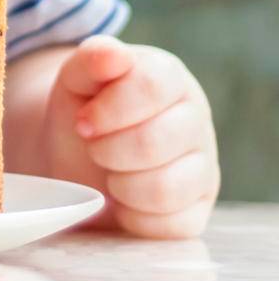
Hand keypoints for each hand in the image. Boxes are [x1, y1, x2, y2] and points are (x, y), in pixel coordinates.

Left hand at [43, 35, 219, 237]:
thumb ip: (93, 58)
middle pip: (155, 142)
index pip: (151, 86)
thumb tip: (115, 55)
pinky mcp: (198, 209)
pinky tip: (124, 199)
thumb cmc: (85, 107)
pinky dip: (135, 218)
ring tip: (109, 172)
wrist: (81, 153)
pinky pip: (172, 225)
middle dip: (108, 150)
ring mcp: (203, 167)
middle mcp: (196, 120)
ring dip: (120, 185)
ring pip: (165, 189)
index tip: (82, 123)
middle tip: (93, 147)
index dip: (109, 109)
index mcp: (170, 77)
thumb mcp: (76, 76)